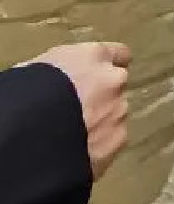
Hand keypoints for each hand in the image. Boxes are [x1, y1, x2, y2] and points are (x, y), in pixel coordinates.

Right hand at [30, 42, 129, 181]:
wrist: (30, 130)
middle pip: (114, 88)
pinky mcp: (117, 140)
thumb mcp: (38, 70)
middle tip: (76, 110)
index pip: (118, 54)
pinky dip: (97, 144)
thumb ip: (61, 73)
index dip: (107, 66)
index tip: (100, 75)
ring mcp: (118, 111)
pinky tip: (76, 149)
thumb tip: (57, 81)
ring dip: (100, 122)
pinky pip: (110, 141)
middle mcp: (114, 80)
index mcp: (94, 57)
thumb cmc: (26, 93)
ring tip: (72, 134)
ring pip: (114, 115)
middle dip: (101, 97)